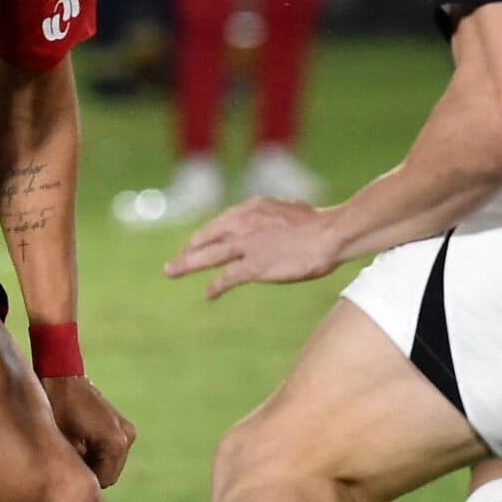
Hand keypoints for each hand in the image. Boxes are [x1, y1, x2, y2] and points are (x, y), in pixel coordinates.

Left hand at [42, 375, 136, 487]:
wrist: (61, 375)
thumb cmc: (56, 407)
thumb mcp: (62, 442)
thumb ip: (75, 468)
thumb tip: (77, 488)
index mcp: (115, 443)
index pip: (103, 481)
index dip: (83, 479)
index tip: (65, 469)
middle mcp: (127, 436)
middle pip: (109, 473)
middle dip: (89, 470)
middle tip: (66, 457)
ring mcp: (127, 430)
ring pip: (109, 462)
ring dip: (92, 460)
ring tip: (72, 446)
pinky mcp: (122, 425)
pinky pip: (110, 450)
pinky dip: (96, 450)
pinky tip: (79, 438)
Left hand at [165, 198, 343, 299]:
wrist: (330, 233)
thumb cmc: (317, 222)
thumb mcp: (285, 208)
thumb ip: (269, 215)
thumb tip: (267, 221)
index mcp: (250, 209)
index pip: (218, 223)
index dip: (204, 236)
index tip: (195, 245)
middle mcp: (242, 224)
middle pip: (205, 238)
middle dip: (187, 250)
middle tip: (172, 263)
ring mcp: (247, 245)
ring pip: (208, 256)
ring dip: (187, 264)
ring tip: (172, 272)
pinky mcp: (255, 266)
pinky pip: (227, 277)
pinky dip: (215, 286)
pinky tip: (208, 293)